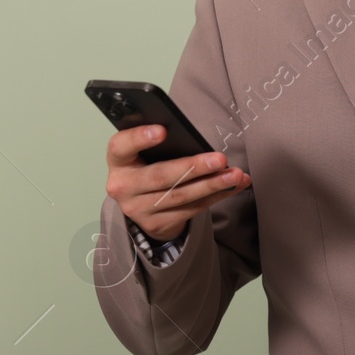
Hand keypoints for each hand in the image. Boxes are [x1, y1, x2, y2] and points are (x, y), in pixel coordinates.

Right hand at [104, 124, 249, 240]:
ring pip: (180, 196)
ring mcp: (138, 209)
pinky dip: (216, 196)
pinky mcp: (156, 224)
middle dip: (193, 167)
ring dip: (212, 185)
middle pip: (160, 176)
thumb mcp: (146, 154)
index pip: (121, 146)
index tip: (163, 131)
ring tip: (235, 175)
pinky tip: (234, 186)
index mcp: (118, 161)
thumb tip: (195, 137)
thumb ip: (161, 145)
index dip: (139, 138)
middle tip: (220, 159)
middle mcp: (123, 187)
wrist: (143, 205)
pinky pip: (192, 209)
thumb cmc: (149, 167)